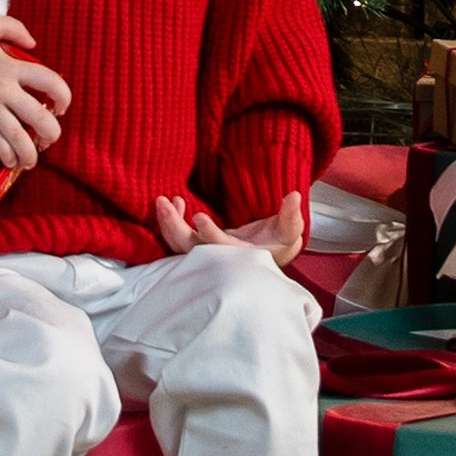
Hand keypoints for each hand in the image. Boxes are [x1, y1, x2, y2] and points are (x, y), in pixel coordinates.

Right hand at [0, 12, 70, 167]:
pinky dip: (5, 154)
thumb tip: (33, 44)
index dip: (64, 97)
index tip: (61, 107)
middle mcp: (3, 88)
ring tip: (32, 160)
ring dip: (29, 153)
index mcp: (11, 65)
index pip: (50, 82)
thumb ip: (16, 28)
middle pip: (38, 117)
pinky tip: (10, 160)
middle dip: (51, 133)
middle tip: (50, 139)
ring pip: (17, 137)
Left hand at [154, 189, 305, 259]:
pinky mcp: (199, 245)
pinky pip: (179, 239)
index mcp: (240, 259)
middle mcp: (219, 260)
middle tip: (164, 204)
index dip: (209, 236)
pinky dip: (173, 222)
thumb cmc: (277, 245)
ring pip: (180, 246)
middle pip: (190, 251)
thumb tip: (293, 196)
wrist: (267, 253)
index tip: (199, 216)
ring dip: (169, 224)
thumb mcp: (289, 232)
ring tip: (162, 201)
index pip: (220, 250)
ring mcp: (207, 253)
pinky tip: (174, 202)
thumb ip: (291, 216)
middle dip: (175, 229)